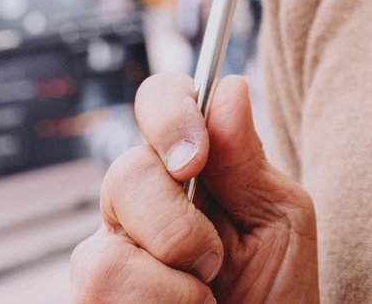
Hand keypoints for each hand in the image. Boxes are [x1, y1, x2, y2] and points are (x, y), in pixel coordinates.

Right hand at [70, 72, 318, 302]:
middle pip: (124, 174)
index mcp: (187, 166)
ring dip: (170, 286)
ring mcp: (109, 258)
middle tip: (213, 260)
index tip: (195, 158)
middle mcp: (138, 205)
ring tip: (202, 301)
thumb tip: (229, 88)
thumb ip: (247, 161)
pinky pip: (100, 293)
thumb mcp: (279, 219)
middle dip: (176, 226)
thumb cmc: (276, 289)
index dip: (169, 113)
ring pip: (103, 253)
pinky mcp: (92, 303)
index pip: (159, 100)